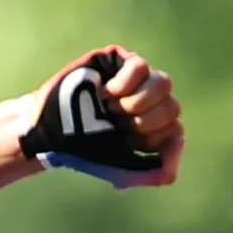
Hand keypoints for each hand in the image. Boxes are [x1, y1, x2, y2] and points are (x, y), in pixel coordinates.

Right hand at [20, 46, 182, 186]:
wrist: (52, 130)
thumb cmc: (87, 151)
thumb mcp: (128, 172)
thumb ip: (163, 171)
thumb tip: (180, 138)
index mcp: (155, 129)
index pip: (175, 131)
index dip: (149, 139)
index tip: (124, 143)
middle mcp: (150, 103)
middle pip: (173, 106)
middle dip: (142, 122)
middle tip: (115, 124)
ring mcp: (137, 80)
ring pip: (164, 83)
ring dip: (136, 102)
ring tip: (111, 108)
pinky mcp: (120, 60)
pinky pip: (141, 66)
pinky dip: (125, 84)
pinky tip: (106, 93)